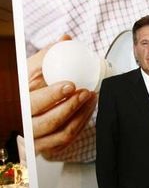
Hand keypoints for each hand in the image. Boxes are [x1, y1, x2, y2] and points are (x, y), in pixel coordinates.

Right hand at [28, 35, 96, 154]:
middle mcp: (25, 123)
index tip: (70, 85)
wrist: (19, 110)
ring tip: (92, 99)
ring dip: (80, 116)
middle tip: (86, 92)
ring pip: (60, 133)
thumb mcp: (30, 71)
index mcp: (18, 102)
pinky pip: (66, 140)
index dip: (52, 95)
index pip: (33, 102)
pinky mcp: (46, 147)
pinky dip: (81, 125)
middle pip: (48, 121)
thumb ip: (46, 56)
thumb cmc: (25, 88)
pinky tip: (89, 111)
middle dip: (70, 107)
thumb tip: (65, 39)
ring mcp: (35, 139)